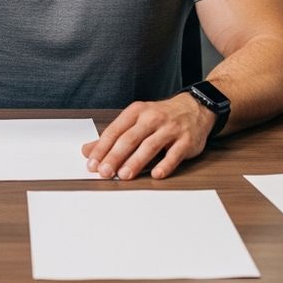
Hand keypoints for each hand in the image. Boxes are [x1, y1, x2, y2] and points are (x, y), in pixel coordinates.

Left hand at [82, 94, 214, 180]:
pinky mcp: (186, 140)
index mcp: (137, 112)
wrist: (195, 108)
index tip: (92, 164)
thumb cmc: (161, 117)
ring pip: (150, 145)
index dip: (102, 148)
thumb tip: (87, 151)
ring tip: (124, 175)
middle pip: (130, 138)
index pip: (115, 131)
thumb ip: (112, 137)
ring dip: (135, 161)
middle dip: (115, 156)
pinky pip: (174, 154)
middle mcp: (152, 118)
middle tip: (104, 172)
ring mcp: (170, 129)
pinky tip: (156, 174)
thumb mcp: (135, 120)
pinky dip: (165, 164)